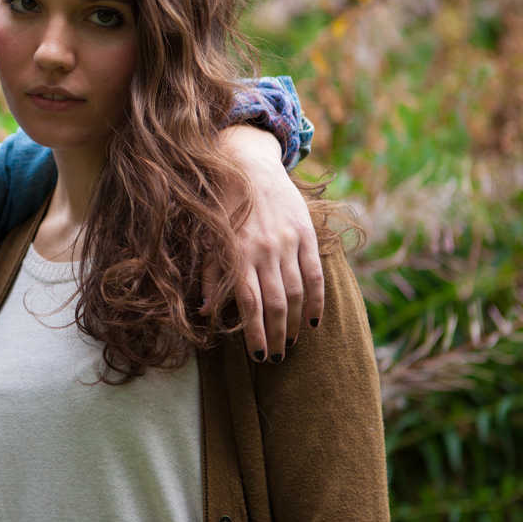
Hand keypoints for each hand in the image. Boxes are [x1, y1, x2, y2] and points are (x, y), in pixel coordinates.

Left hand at [203, 125, 323, 362]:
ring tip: (292, 343)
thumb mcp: (209, 237)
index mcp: (238, 253)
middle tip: (277, 357)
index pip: (249, 304)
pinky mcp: (306, 234)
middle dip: (277, 335)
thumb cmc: (223, 205)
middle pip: (275, 304)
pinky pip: (316, 273)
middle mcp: (264, 250)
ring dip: (295, 323)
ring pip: (296, 293)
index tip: (258, 356)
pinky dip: (317, 299)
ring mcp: (288, 242)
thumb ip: (212, 274)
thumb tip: (205, 310)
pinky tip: (314, 320)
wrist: (248, 164)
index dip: (255, 334)